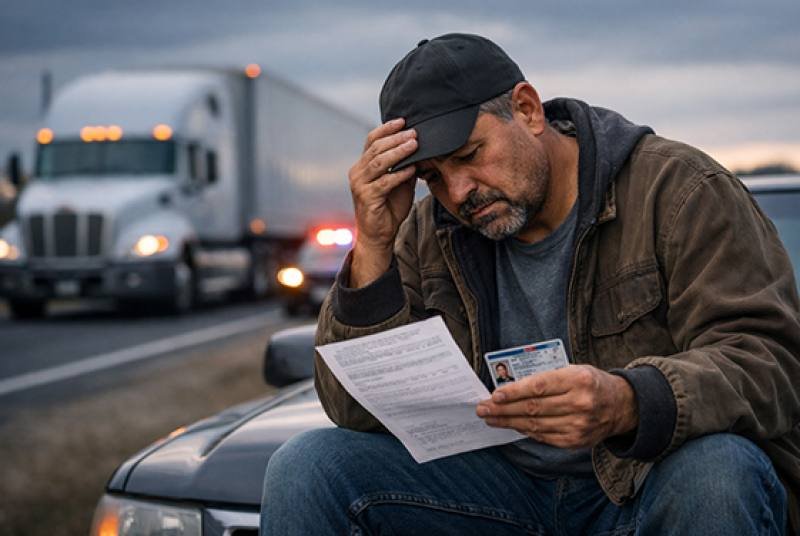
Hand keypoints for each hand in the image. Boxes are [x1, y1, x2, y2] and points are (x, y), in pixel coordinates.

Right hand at [348, 118, 417, 286]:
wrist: (378, 235)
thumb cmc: (388, 208)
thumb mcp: (399, 183)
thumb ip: (405, 166)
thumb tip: (420, 150)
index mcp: (363, 166)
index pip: (371, 140)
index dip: (386, 129)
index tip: (403, 120)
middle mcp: (358, 172)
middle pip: (375, 148)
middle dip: (396, 138)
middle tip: (414, 132)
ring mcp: (360, 185)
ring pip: (378, 162)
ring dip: (398, 151)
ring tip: (414, 144)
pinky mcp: (367, 198)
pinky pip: (384, 182)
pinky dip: (399, 174)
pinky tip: (412, 169)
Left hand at [476, 365, 637, 448]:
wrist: (621, 406)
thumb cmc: (590, 383)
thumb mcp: (573, 370)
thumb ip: (545, 379)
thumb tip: (511, 390)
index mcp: (578, 380)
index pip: (539, 387)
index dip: (513, 392)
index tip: (494, 395)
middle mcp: (580, 403)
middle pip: (533, 408)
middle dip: (503, 409)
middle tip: (483, 408)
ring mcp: (579, 425)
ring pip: (535, 425)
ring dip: (508, 422)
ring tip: (491, 418)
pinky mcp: (576, 441)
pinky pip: (543, 436)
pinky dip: (525, 431)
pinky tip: (512, 425)